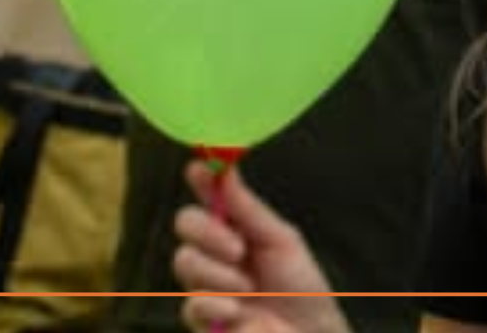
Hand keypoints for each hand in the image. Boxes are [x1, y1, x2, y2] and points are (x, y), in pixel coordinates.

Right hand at [172, 160, 351, 332]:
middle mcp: (216, 253)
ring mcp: (206, 285)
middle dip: (208, 231)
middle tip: (238, 249)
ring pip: (184, 260)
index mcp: (238, 229)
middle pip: (186, 223)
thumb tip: (226, 170)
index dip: (202, 180)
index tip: (197, 168)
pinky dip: (216, 304)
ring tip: (249, 289)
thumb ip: (249, 210)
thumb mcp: (281, 241)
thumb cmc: (302, 288)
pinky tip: (238, 312)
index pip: (212, 197)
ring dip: (219, 273)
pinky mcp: (202, 319)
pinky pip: (191, 303)